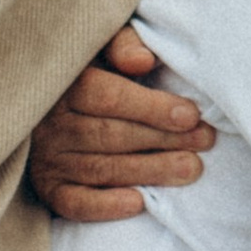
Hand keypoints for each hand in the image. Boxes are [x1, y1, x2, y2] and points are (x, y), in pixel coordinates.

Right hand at [26, 27, 214, 222]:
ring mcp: (47, 158)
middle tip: (204, 141)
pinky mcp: (49, 188)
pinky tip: (139, 202)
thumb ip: (122, 44)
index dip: (151, 107)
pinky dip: (105, 206)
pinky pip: (74, 203)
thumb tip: (142, 60)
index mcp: (64, 84)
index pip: (106, 96)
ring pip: (100, 169)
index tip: (191, 115)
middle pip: (109, 134)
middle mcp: (50, 123)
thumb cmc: (90, 72)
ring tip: (191, 168)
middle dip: (162, 138)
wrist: (45, 104)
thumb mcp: (101, 48)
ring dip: (149, 171)